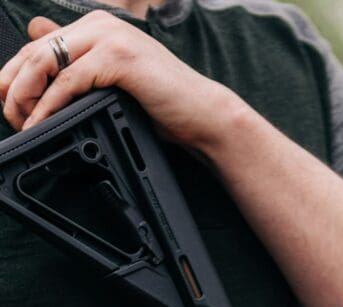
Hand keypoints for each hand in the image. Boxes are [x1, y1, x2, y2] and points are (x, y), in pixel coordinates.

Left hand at [0, 13, 240, 151]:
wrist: (202, 116)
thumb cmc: (163, 105)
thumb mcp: (112, 83)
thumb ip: (80, 66)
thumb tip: (37, 39)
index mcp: (95, 27)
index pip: (36, 45)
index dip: (13, 76)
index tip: (7, 106)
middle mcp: (98, 25)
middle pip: (33, 51)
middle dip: (13, 88)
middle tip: (10, 119)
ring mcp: (108, 38)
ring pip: (44, 63)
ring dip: (24, 97)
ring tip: (21, 123)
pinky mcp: (117, 59)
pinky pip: (68, 83)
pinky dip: (49, 107)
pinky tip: (42, 123)